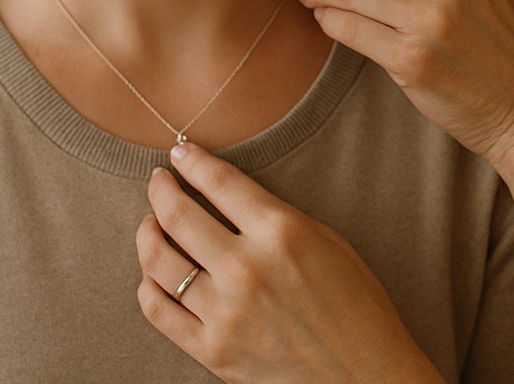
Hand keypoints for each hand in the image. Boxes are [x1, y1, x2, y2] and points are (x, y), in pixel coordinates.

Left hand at [138, 143, 442, 383]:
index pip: (219, 182)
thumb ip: (276, 218)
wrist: (366, 374)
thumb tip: (227, 196)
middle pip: (178, 214)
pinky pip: (159, 311)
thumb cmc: (356, 304)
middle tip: (158, 180)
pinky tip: (153, 274)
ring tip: (150, 224)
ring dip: (147, 233)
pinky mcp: (213, 350)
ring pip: (160, 261)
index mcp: (281, 232)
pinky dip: (148, 285)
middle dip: (161, 189)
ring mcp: (226, 312)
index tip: (179, 152)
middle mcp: (247, 268)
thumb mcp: (329, 242)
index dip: (192, 160)